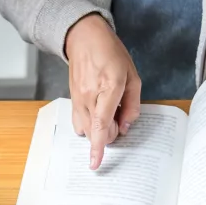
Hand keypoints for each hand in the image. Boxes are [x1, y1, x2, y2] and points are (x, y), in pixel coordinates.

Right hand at [64, 13, 140, 170]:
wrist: (85, 40)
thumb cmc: (111, 55)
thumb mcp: (133, 76)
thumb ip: (133, 104)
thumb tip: (125, 127)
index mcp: (109, 87)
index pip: (102, 124)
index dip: (99, 147)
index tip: (95, 164)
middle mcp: (89, 96)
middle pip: (96, 132)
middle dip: (110, 132)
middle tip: (119, 115)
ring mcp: (78, 100)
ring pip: (86, 131)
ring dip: (99, 130)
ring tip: (107, 112)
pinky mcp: (72, 102)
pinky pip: (78, 124)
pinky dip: (89, 126)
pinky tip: (96, 114)